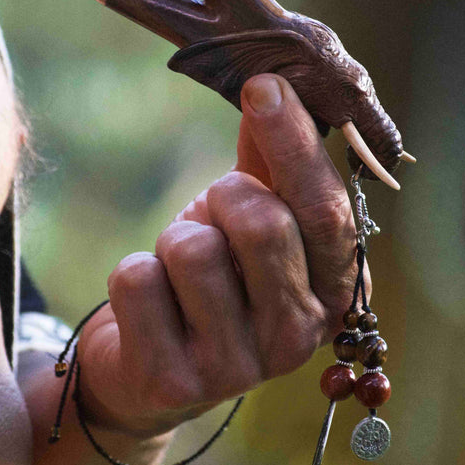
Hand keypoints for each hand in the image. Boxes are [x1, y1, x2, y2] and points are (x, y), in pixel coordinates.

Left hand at [77, 74, 365, 437]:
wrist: (157, 367)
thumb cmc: (217, 281)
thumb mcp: (250, 223)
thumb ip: (270, 164)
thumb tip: (273, 83)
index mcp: (331, 291)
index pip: (327, 211)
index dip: (294, 143)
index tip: (262, 85)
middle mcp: (298, 336)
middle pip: (262, 224)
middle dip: (222, 197)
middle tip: (213, 215)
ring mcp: (238, 368)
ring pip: (194, 250)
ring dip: (174, 240)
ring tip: (180, 269)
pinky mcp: (174, 381)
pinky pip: (138, 280)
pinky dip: (134, 273)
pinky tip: (150, 305)